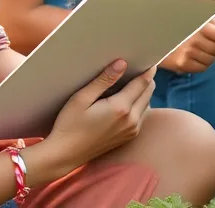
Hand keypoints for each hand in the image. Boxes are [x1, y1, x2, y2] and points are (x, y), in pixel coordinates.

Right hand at [43, 60, 155, 174]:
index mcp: (121, 108)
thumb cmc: (69, 124)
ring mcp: (131, 131)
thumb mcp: (82, 98)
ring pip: (146, 104)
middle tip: (137, 68)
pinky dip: (138, 105)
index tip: (149, 59)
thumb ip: (104, 80)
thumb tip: (122, 63)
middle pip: (148, 92)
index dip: (148, 69)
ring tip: (128, 83)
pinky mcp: (128, 137)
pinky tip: (124, 100)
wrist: (65, 155)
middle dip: (146, 79)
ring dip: (142, 92)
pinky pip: (140, 116)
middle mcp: (131, 121)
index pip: (143, 83)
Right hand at [159, 18, 214, 73]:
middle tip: (208, 41)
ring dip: (210, 55)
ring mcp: (188, 53)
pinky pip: (203, 67)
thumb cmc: (179, 24)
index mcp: (200, 26)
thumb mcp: (196, 18)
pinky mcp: (183, 64)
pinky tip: (193, 55)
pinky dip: (202, 63)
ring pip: (213, 60)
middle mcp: (194, 40)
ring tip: (198, 47)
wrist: (154, 36)